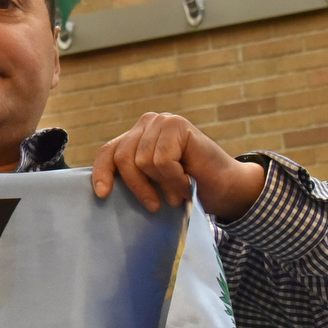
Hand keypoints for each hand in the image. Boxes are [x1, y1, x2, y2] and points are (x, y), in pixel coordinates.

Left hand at [92, 112, 266, 220]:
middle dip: (138, 186)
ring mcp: (163, 121)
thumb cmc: (188, 189)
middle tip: (156, 205)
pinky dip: (174, 179)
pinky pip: (162, 161)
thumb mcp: (153, 183)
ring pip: (143, 161)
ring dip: (163, 184)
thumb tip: (100, 191)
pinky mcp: (177, 125)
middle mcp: (147, 123)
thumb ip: (133, 176)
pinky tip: (187, 182)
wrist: (227, 189)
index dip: (102, 172)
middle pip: (123, 158)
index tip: (102, 194)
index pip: (108, 152)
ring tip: (178, 191)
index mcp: (136, 136)